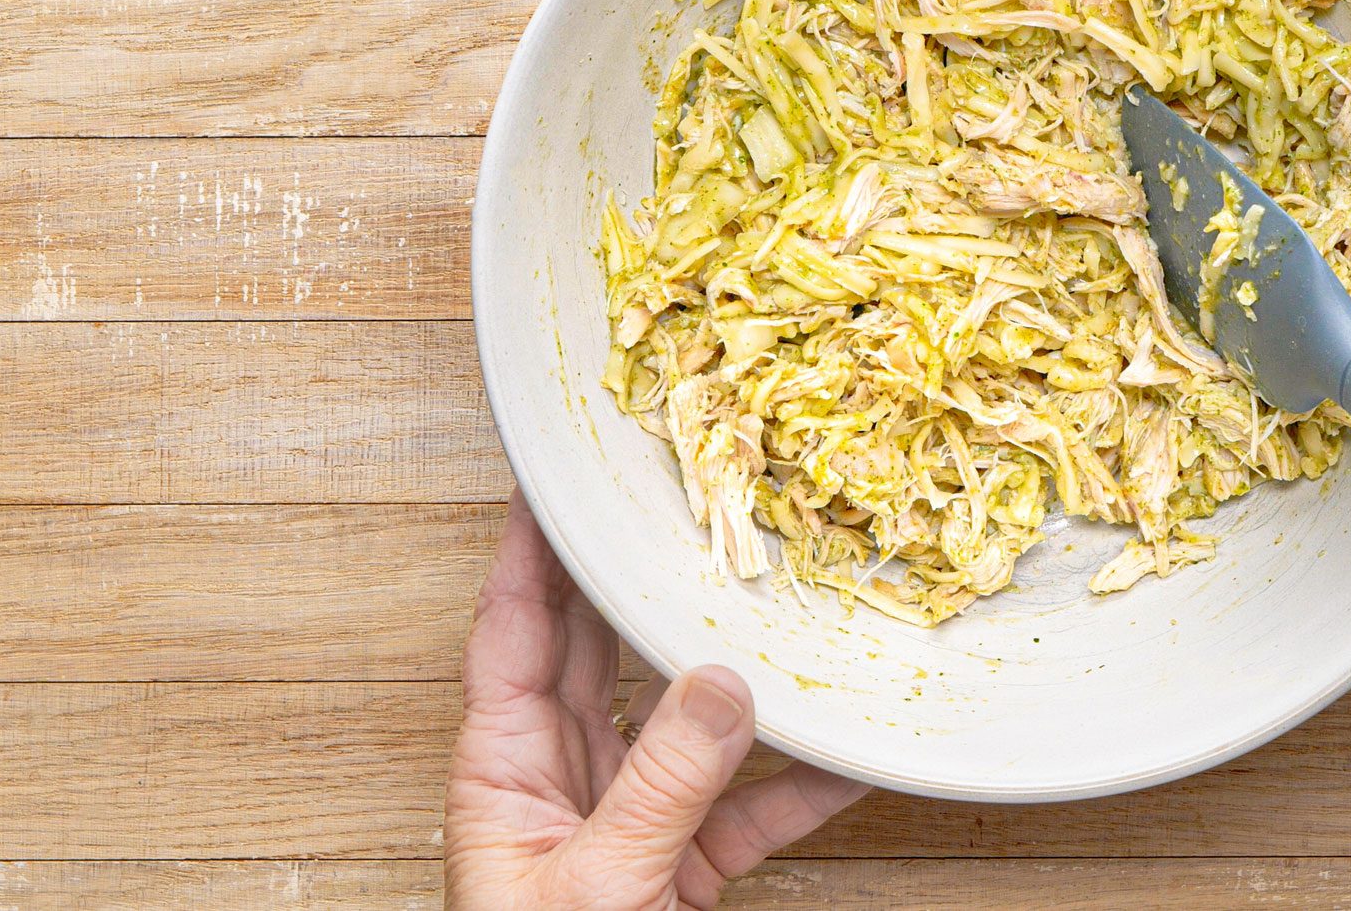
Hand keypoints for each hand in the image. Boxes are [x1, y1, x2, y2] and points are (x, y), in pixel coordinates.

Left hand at [445, 492, 869, 908]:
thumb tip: (720, 682)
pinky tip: (849, 750)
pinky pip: (745, 804)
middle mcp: (559, 778)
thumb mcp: (596, 884)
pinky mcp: (679, 866)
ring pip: (685, 719)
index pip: (512, 632)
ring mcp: (624, 818)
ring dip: (737, 674)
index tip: (558, 479)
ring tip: (783, 607)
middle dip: (642, 584)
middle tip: (683, 510)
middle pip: (602, 654)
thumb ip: (660, 786)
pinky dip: (798, 780)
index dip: (531, 551)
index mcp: (501, 770)